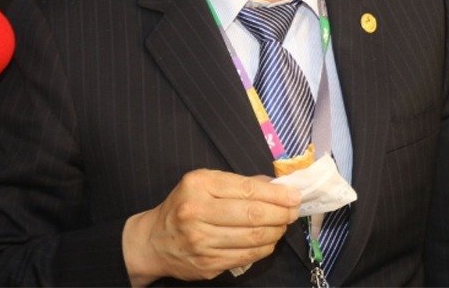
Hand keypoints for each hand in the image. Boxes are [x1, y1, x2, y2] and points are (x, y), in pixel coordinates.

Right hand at [122, 168, 300, 285]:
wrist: (154, 240)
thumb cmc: (183, 205)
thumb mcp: (204, 183)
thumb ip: (237, 183)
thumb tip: (275, 185)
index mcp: (198, 185)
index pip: (246, 189)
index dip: (275, 194)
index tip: (294, 195)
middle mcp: (197, 212)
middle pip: (252, 215)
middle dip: (281, 213)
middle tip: (293, 211)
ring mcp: (202, 241)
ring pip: (253, 238)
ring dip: (276, 231)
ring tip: (283, 225)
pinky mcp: (208, 264)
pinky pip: (247, 256)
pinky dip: (264, 248)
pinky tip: (269, 240)